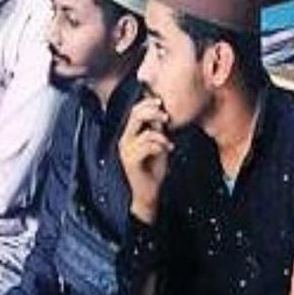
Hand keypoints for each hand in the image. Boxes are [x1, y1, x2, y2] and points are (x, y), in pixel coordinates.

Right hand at [118, 97, 173, 224]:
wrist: (148, 192)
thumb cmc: (153, 169)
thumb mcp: (158, 145)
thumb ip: (157, 130)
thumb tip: (162, 114)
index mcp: (129, 135)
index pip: (133, 112)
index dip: (146, 103)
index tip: (160, 101)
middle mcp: (124, 140)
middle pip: (135, 116)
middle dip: (153, 113)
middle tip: (166, 117)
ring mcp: (126, 151)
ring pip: (144, 132)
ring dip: (161, 136)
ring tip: (169, 144)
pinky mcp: (130, 161)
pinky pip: (148, 146)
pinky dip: (161, 146)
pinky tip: (168, 150)